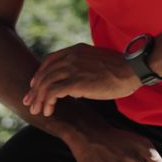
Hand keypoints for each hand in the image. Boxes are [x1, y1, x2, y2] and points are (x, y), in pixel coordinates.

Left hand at [23, 43, 141, 116]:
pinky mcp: (75, 82)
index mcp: (76, 50)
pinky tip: (48, 111)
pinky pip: (53, 92)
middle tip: (29, 102)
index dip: (40, 73)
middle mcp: (71, 57)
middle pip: (44, 73)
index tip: (35, 86)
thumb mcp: (97, 62)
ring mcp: (72, 68)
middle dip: (34, 89)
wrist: (132, 70)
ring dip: (38, 98)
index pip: (50, 60)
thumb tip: (75, 87)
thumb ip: (83, 69)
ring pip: (45, 84)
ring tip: (37, 110)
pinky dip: (47, 102)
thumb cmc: (120, 69)